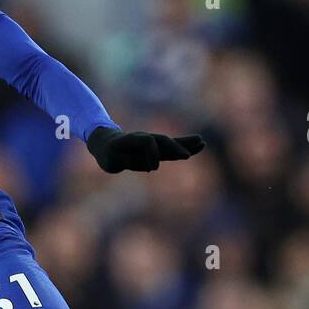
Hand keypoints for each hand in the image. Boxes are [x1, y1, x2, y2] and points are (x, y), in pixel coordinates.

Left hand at [87, 126, 205, 173]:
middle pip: (162, 140)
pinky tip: (198, 147)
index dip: (152, 153)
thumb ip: (126, 161)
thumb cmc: (108, 155)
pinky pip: (172, 148)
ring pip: (170, 143)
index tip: (153, 169)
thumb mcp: (111, 160)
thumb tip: (150, 164)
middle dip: (175, 147)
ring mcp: (152, 143)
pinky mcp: (157, 149)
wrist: (107, 143)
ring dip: (185, 144)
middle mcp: (144, 138)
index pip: (147, 141)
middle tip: (187, 155)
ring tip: (202, 143)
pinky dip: (184, 148)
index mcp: (131, 139)